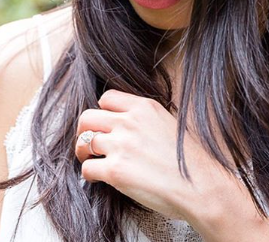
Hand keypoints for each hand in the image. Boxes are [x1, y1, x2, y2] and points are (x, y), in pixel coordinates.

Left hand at [75, 88, 232, 221]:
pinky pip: (87, 168)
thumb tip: (128, 123)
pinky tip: (97, 178)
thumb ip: (146, 119)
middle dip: (84, 130)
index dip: (102, 112)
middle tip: (87, 141)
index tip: (104, 124)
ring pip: (84, 141)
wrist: (204, 189)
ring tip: (88, 159)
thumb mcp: (170, 123)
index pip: (107, 98)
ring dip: (83, 151)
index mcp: (144, 108)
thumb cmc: (194, 162)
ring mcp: (120, 146)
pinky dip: (88, 173)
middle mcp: (129, 122)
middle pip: (88, 117)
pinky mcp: (115, 171)